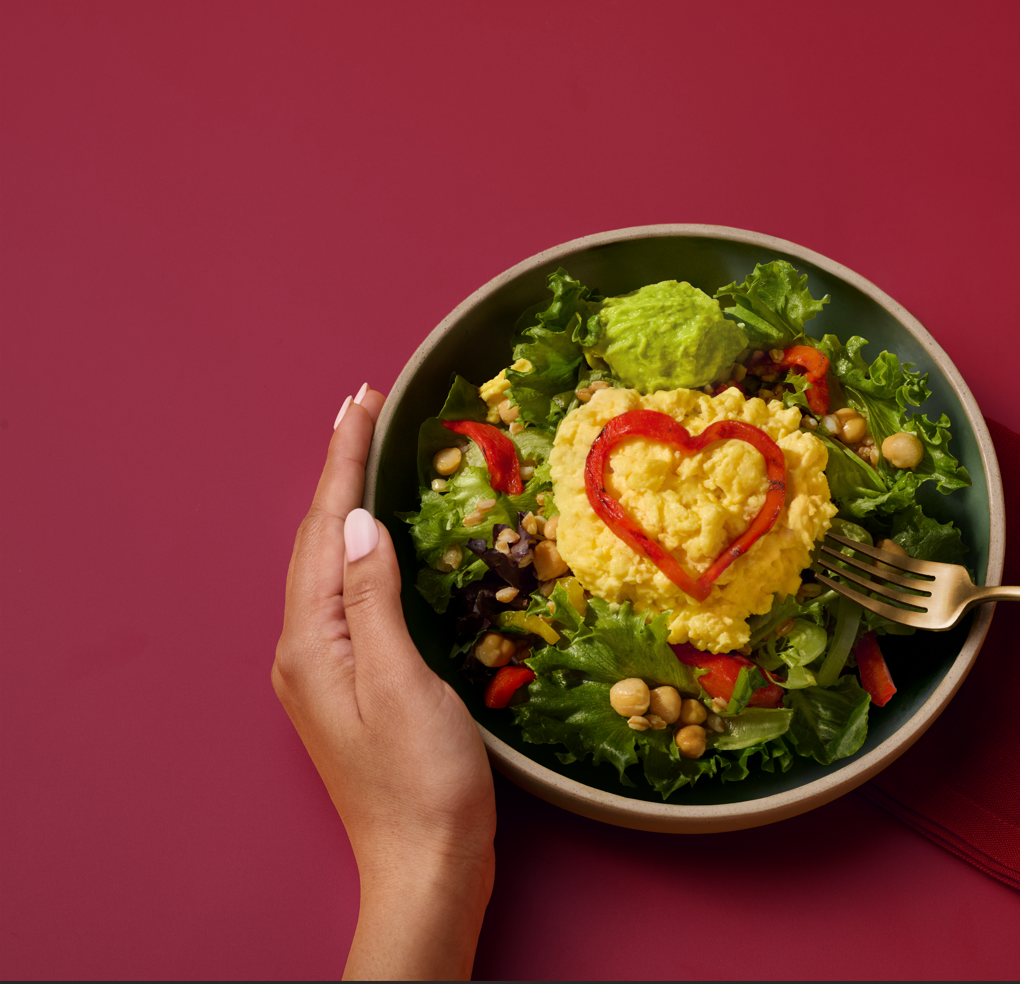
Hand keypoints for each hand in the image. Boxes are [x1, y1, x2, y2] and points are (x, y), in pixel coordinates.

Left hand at [273, 387, 496, 980]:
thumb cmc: (422, 782)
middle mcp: (304, 650)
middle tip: (365, 407)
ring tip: (368, 454)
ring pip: (328, 565)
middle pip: (315, 540)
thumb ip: (373, 598)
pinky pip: (346, 594)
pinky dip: (361, 548)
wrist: (426, 866)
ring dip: (345, 504)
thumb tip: (356, 522)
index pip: (320, 529)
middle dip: (338, 470)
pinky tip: (378, 539)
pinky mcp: (350, 684)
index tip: (360, 400)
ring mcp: (324, 670)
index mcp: (311, 642)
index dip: (341, 461)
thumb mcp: (401, 683)